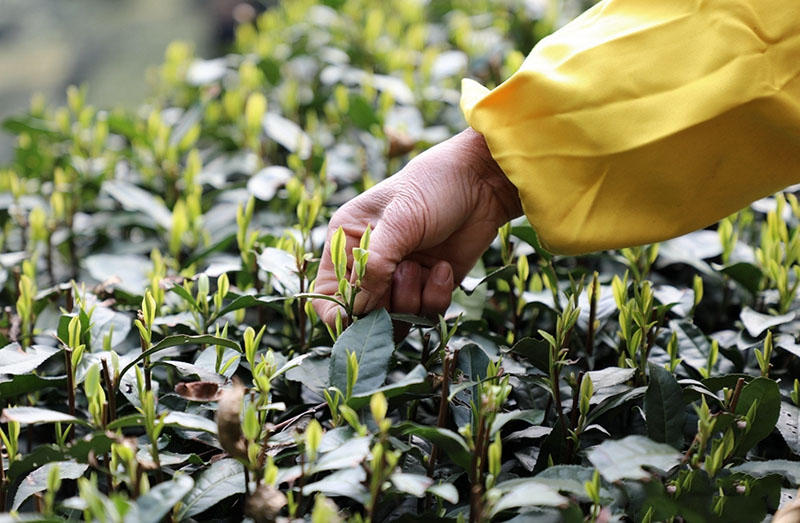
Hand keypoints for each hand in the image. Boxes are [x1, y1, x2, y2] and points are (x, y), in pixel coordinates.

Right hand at [313, 128, 522, 325]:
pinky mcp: (429, 285)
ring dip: (412, 299)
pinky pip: (425, 312)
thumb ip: (374, 265)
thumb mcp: (400, 222)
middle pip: (363, 313)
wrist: (484, 183)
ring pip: (395, 318)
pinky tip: (444, 268)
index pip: (328, 294)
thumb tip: (356, 308)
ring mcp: (400, 276)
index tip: (364, 311)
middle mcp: (369, 263)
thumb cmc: (433, 188)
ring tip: (424, 265)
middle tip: (406, 272)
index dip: (341, 310)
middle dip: (386, 303)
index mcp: (347, 241)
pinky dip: (436, 295)